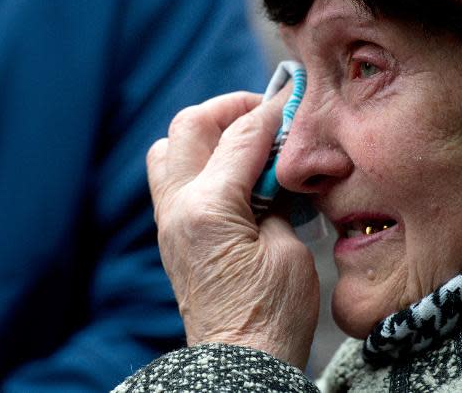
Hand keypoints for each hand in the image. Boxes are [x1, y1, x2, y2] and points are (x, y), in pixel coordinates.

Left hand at [147, 89, 319, 369]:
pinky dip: (200, 161)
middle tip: (265, 115)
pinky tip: (232, 175)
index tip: (293, 100)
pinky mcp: (171, 235)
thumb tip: (275, 163)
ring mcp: (169, 222)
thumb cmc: (272, 315)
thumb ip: (277, 196)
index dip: (272, 112)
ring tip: (242, 143)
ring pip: (169, 148)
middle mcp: (178, 208)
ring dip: (205, 134)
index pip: (241, 136)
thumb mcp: (288, 248)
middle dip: (230, 110)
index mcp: (208, 208)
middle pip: (190, 126)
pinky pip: (172, 177)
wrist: (241, 361)